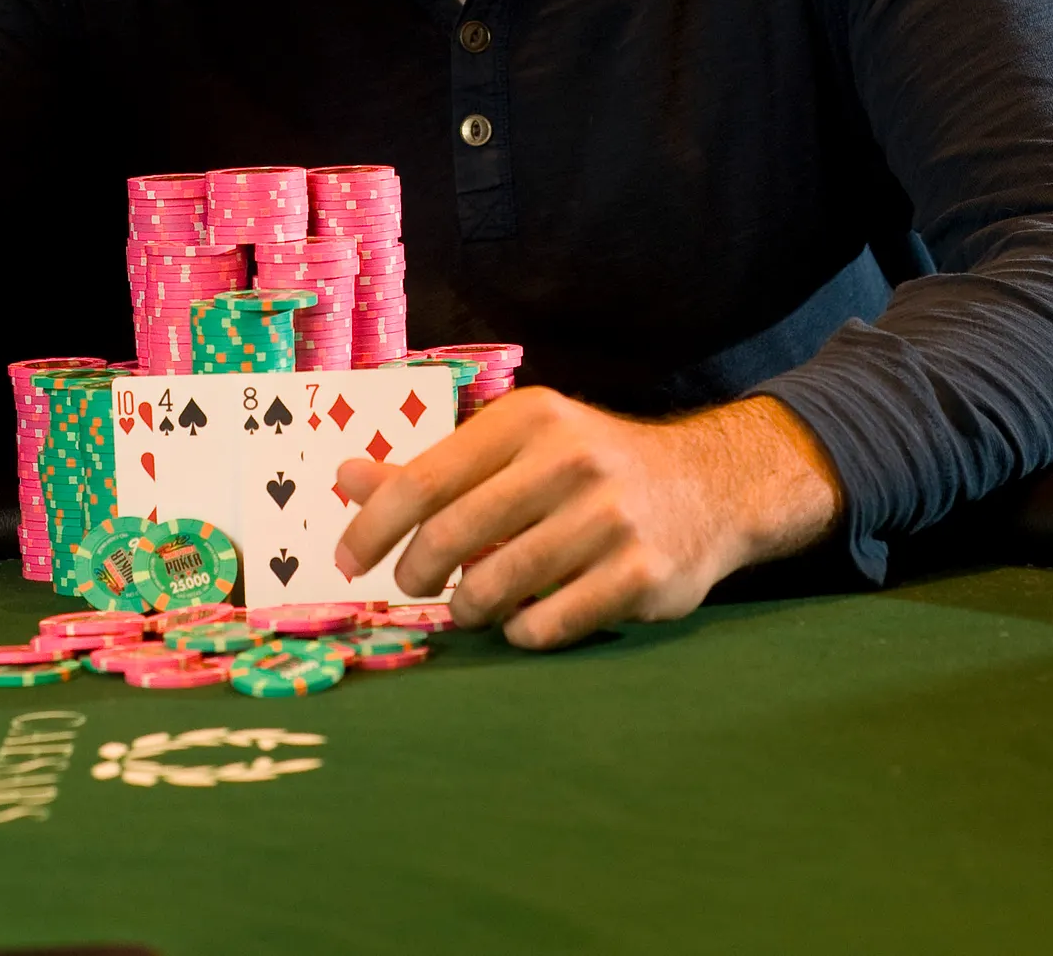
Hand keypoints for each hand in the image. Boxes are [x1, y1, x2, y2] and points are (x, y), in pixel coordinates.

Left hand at [333, 388, 842, 651]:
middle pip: (452, 535)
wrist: (707, 486)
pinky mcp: (642, 574)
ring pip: (496, 586)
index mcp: (528, 420)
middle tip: (414, 586)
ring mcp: (610, 518)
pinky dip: (522, 632)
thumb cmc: (587, 469)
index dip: (372, 527)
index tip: (347, 561)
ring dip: (468, 608)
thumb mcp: (515, 448)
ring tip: (470, 604)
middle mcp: (569, 459)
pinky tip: (523, 620)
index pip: (424, 478)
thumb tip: (345, 478)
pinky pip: (550, 623)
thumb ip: (432, 468)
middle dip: (416, 574)